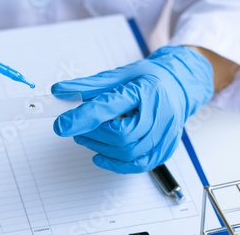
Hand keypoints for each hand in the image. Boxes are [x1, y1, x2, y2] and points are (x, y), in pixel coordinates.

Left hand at [52, 46, 213, 173]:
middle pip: (121, 135)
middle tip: (75, 129)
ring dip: (100, 148)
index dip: (83, 117)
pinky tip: (100, 155)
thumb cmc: (148, 78)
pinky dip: (116, 164)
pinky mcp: (165, 148)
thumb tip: (59, 91)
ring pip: (128, 153)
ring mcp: (164, 133)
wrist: (179, 85)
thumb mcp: (118, 74)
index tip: (60, 124)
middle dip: (92, 135)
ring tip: (86, 138)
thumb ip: (88, 86)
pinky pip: (139, 165)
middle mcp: (158, 113)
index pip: (110, 107)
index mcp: (144, 90)